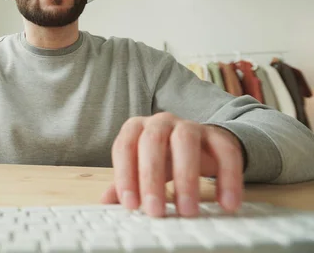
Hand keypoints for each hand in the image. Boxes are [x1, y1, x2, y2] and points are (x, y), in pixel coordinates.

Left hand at [101, 112, 243, 216]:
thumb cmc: (163, 158)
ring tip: (187, 210)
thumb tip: (105, 202)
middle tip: (155, 211)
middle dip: (151, 177)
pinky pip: (225, 152)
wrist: (200, 145)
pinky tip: (226, 203)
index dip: (125, 176)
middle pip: (152, 142)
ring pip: (185, 142)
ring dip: (186, 177)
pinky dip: (227, 178)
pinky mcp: (218, 136)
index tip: (130, 205)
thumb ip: (125, 183)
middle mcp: (160, 122)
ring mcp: (190, 125)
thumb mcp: (141, 169)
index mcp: (136, 128)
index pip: (124, 147)